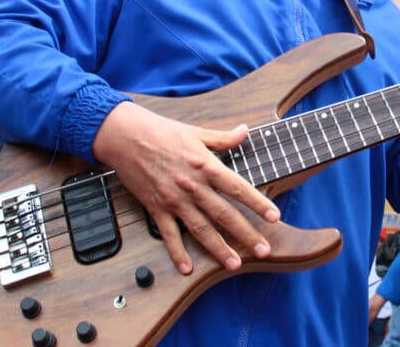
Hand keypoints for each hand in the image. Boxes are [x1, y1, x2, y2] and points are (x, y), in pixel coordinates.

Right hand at [93, 102, 280, 274]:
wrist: (125, 137)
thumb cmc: (161, 131)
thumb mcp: (196, 132)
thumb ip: (223, 138)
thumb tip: (245, 131)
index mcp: (205, 166)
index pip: (238, 188)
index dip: (258, 203)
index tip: (274, 216)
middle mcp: (193, 186)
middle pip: (224, 214)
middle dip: (246, 234)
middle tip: (263, 250)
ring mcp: (174, 200)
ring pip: (200, 229)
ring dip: (219, 248)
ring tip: (235, 264)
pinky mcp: (156, 207)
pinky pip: (168, 235)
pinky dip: (177, 252)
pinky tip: (187, 268)